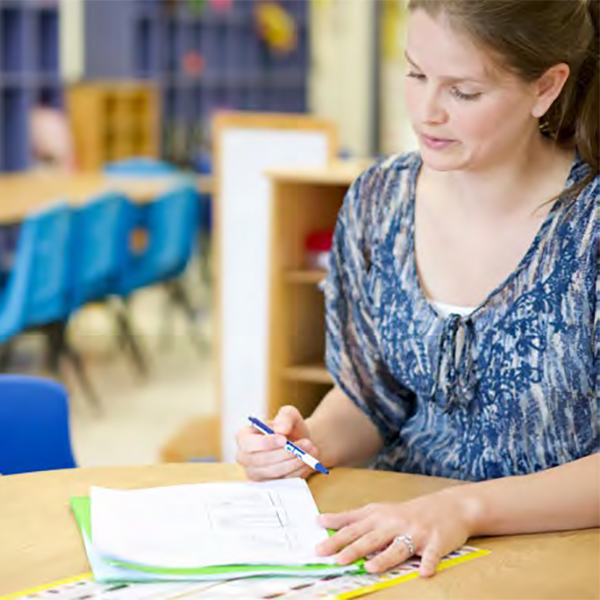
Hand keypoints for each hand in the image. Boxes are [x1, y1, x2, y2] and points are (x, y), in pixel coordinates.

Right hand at [236, 406, 320, 480]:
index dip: (266, 443)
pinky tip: (307, 461)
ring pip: (273, 472)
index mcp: (243, 437)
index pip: (249, 444)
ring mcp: (255, 473)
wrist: (300, 443)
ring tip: (310, 450)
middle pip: (261, 460)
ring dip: (294, 462)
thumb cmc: (289, 427)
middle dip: (285, 453)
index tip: (284, 439)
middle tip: (306, 444)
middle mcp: (244, 457)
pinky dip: (297, 471)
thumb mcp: (289, 414)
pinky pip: (282, 481)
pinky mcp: (268, 484)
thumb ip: (285, 417)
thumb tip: (281, 429)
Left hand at [316, 488, 475, 576]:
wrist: (450, 506)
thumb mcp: (380, 511)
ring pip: (397, 547)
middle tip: (335, 559)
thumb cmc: (409, 512)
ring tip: (370, 568)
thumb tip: (324, 521)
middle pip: (370, 538)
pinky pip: (432, 555)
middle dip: (352, 548)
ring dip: (384, 558)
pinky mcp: (437, 542)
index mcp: (379, 516)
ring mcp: (416, 532)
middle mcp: (395, 523)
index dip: (335, 535)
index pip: (353, 526)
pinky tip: (424, 572)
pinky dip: (428, 563)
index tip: (317, 545)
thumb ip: (354, 518)